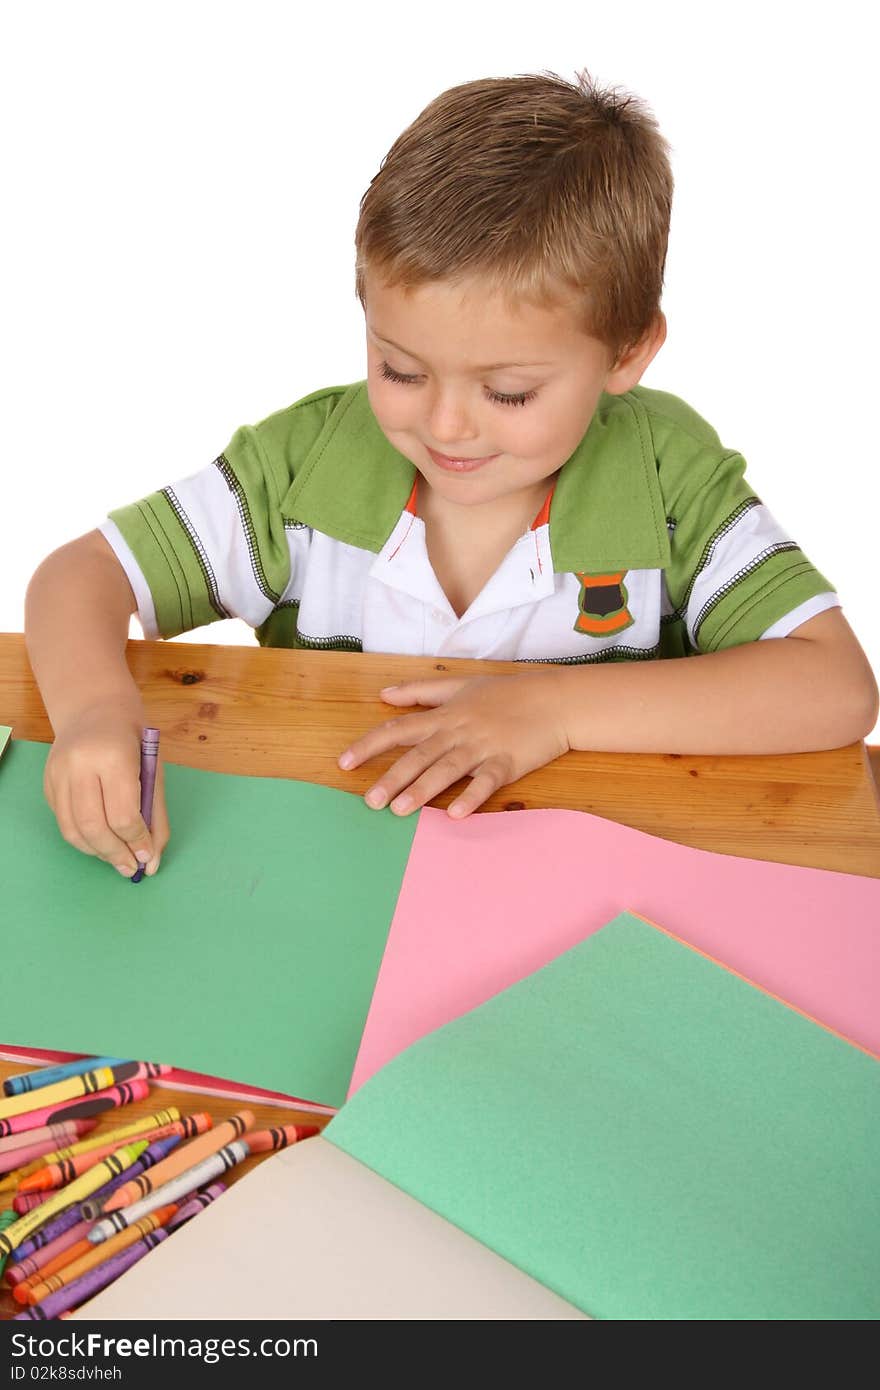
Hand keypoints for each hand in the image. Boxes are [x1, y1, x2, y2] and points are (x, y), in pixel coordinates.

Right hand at [44, 704, 168, 876]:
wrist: (96, 708)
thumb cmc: (133, 739)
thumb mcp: (154, 771)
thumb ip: (156, 817)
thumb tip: (152, 861)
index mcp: (113, 757)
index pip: (123, 815)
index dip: (136, 842)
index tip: (147, 857)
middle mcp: (79, 765)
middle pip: (94, 827)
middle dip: (115, 854)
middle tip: (130, 868)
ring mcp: (58, 773)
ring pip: (72, 830)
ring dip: (96, 852)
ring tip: (116, 859)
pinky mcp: (47, 781)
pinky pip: (62, 821)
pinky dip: (83, 838)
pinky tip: (100, 841)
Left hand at [338, 670, 569, 817]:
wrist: (554, 700)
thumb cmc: (507, 694)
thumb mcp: (460, 685)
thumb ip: (420, 691)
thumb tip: (384, 694)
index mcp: (445, 715)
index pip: (399, 729)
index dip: (370, 745)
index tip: (344, 763)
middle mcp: (459, 731)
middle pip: (419, 755)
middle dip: (392, 777)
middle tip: (369, 801)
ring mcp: (483, 746)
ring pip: (447, 769)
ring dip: (423, 790)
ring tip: (400, 810)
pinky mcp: (508, 762)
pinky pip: (486, 781)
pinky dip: (472, 796)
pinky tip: (455, 814)